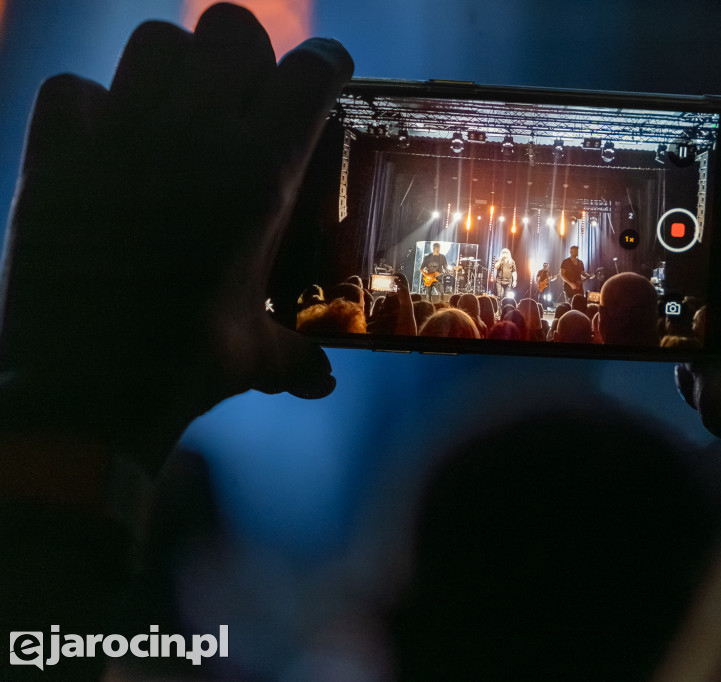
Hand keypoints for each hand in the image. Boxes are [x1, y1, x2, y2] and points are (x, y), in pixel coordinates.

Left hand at [0, 4, 352, 467]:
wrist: (83, 391)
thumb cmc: (184, 369)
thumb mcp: (256, 358)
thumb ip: (297, 356)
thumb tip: (322, 381)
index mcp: (259, 176)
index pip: (309, 73)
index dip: (325, 64)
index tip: (328, 72)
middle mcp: (194, 137)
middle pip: (230, 29)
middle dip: (247, 54)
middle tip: (246, 96)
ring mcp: (118, 138)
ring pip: (154, 42)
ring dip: (174, 67)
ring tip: (178, 112)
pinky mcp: (55, 155)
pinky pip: (72, 90)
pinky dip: (89, 105)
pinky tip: (104, 143)